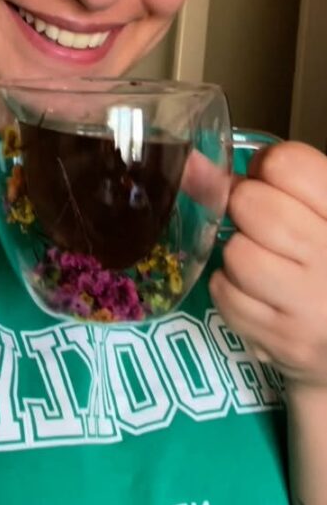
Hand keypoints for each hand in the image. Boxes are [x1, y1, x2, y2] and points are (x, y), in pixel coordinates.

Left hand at [209, 141, 326, 391]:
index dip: (266, 168)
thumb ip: (268, 182)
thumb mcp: (315, 211)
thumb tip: (191, 164)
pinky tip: (257, 292)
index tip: (271, 184)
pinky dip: (230, 289)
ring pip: (236, 252)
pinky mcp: (286, 340)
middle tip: (264, 226)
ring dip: (238, 252)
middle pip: (251, 204)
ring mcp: (311, 302)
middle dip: (244, 208)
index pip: (286, 164)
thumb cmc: (323, 262)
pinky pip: (225, 295)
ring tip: (264, 262)